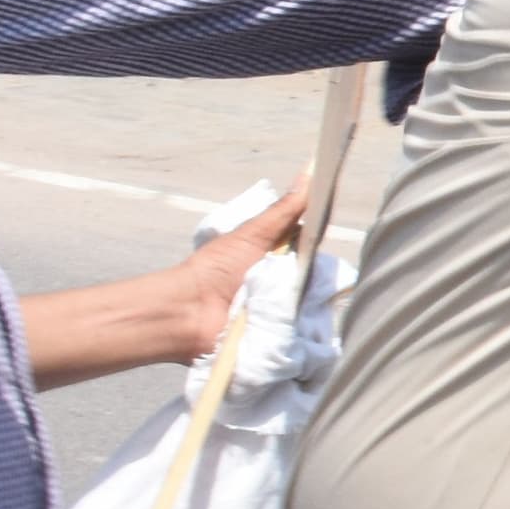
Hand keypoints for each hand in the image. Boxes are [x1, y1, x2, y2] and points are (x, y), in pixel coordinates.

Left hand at [165, 186, 306, 356]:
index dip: (317, 247)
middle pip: (318, 282)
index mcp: (279, 260)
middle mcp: (285, 288)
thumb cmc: (215, 269)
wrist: (189, 311)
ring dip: (309, 305)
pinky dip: (306, 329)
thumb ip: (285, 209)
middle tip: (301, 278)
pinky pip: (307, 333)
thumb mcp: (253, 234)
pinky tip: (303, 323)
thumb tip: (311, 169)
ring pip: (316, 308)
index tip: (320, 242)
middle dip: (316, 279)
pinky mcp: (283, 339)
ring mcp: (285, 315)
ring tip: (295, 302)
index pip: (313, 253)